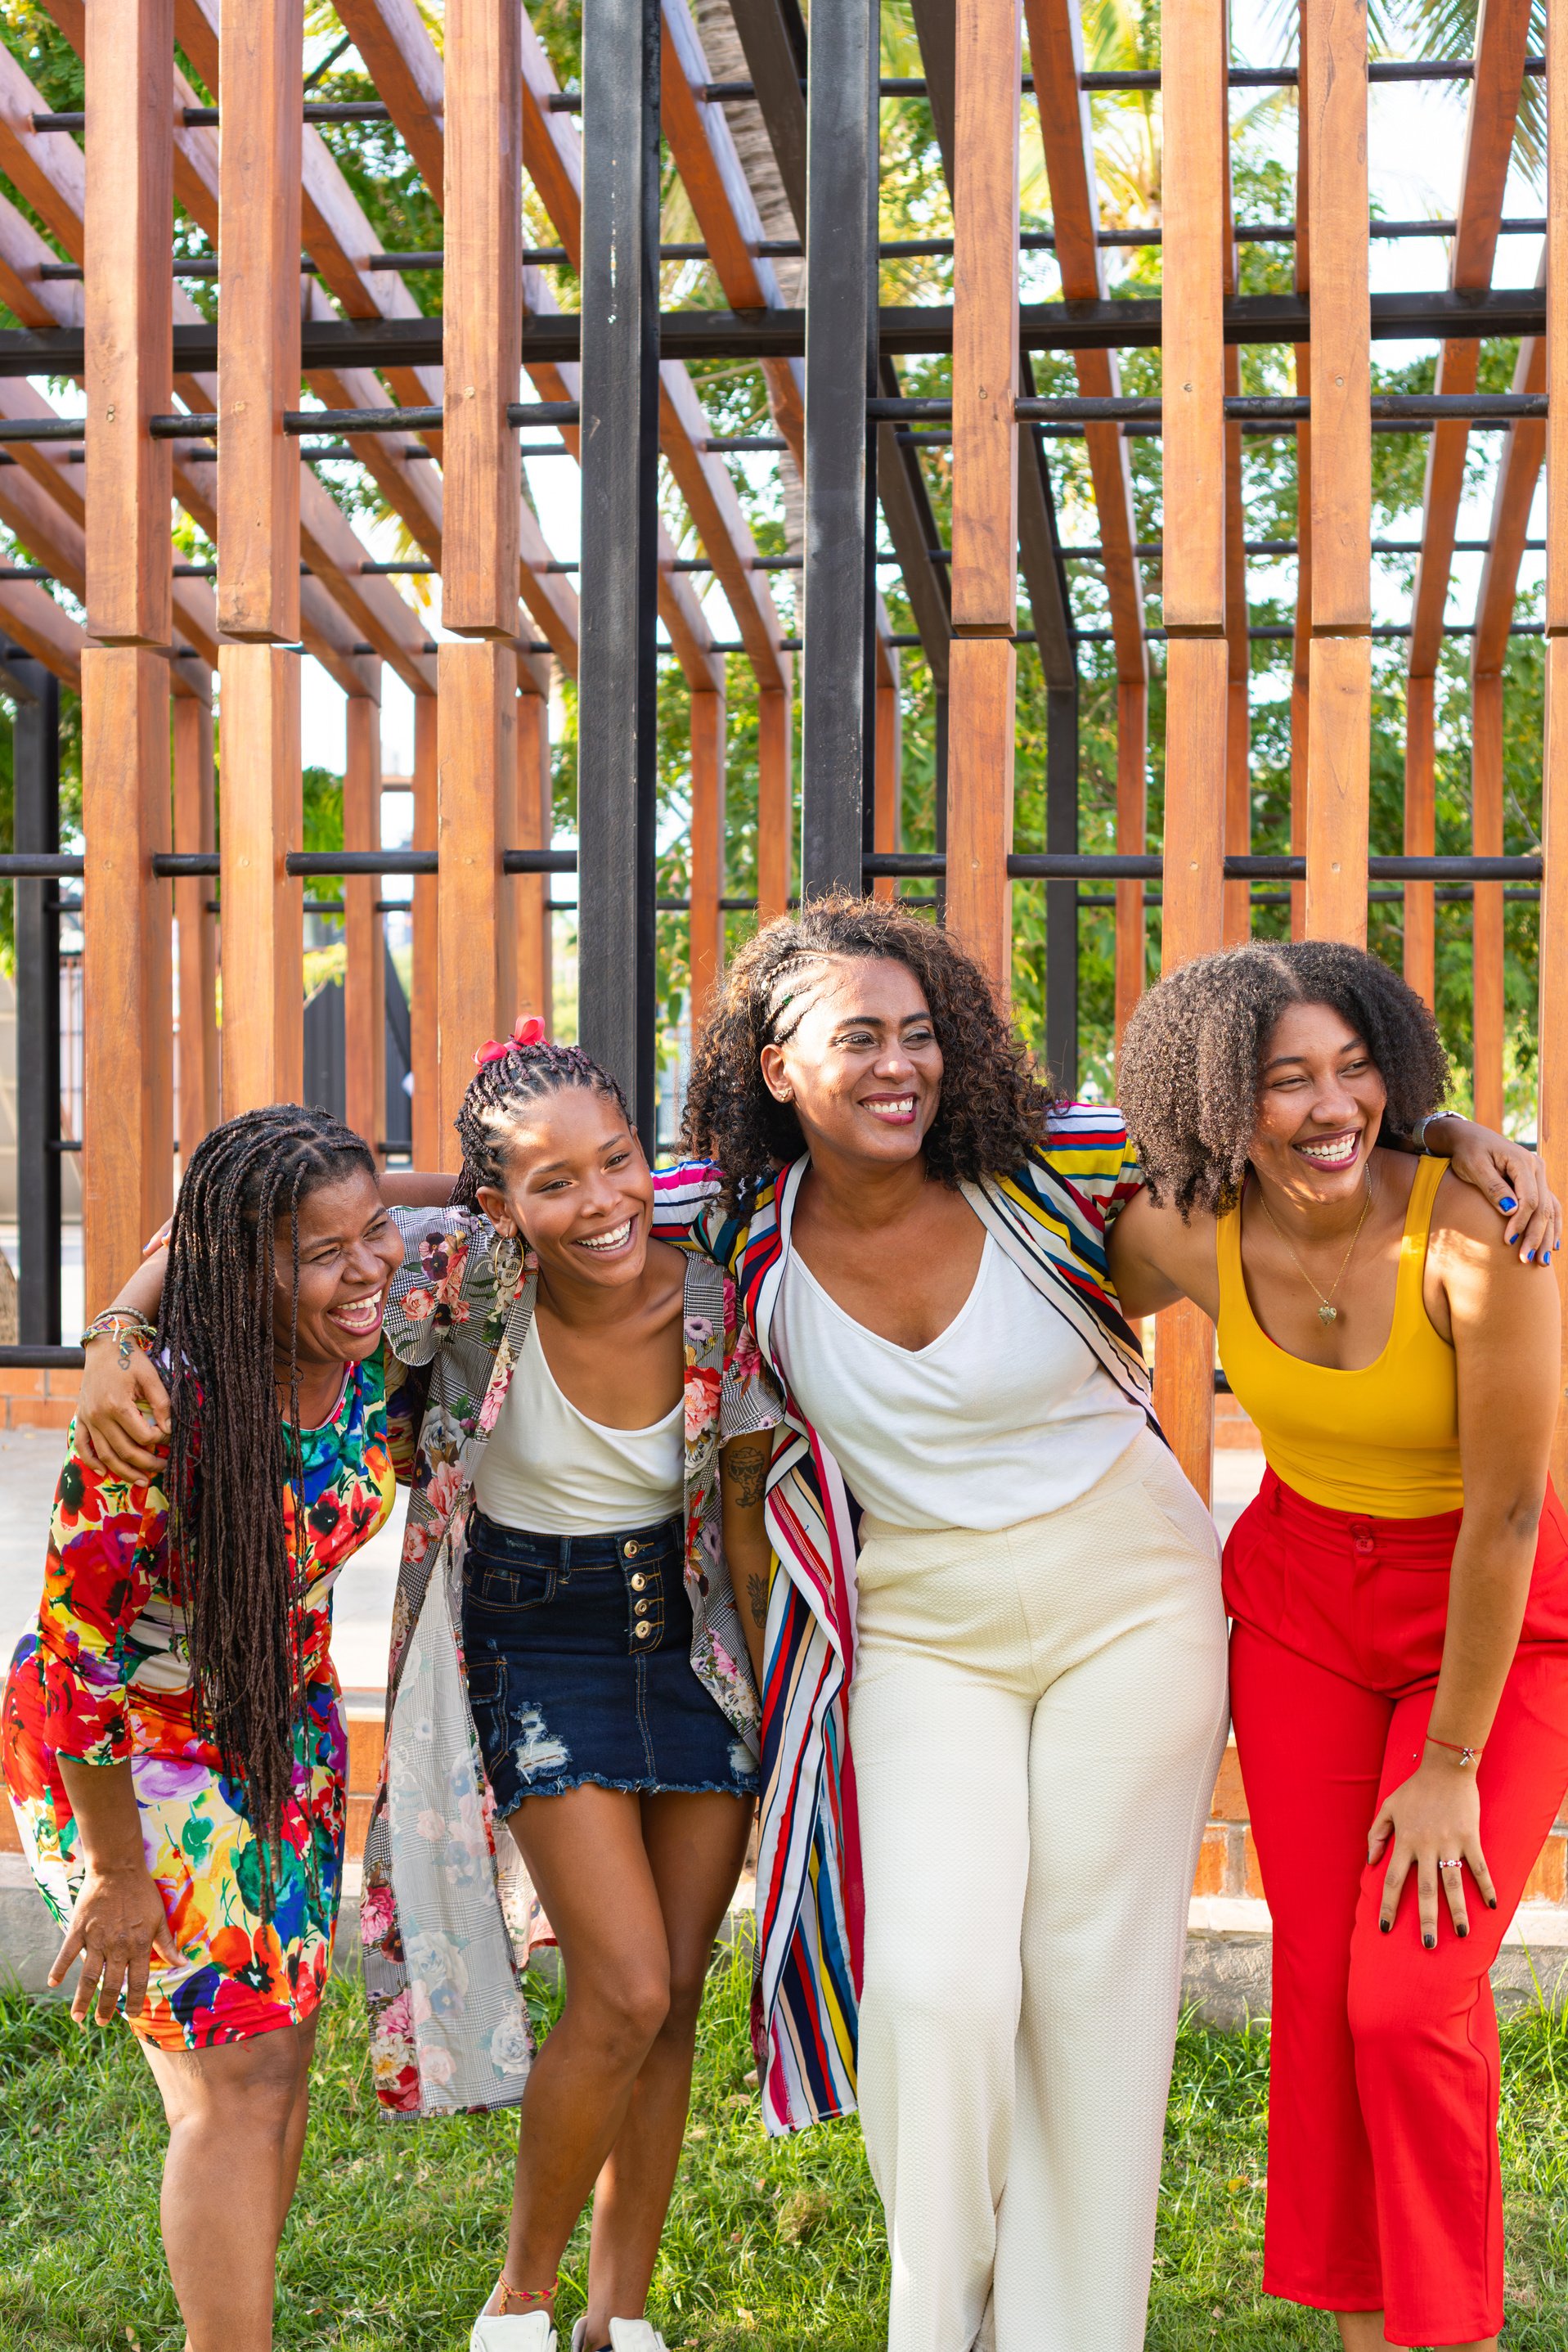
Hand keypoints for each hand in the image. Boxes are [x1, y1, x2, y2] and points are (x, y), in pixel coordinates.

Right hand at [48, 1861, 177, 2024]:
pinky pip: (67, 1953)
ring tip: (78, 2017)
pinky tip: (53, 1983)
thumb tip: (183, 1963)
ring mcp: (96, 1939)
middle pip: (112, 1985)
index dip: (137, 2000)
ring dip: (82, 1999)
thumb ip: (167, 1944)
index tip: (133, 2015)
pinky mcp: (79, 1929)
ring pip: (89, 1976)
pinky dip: (59, 1968)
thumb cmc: (142, 1893)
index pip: (139, 1980)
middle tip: (101, 2023)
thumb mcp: (159, 1918)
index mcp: (139, 1945)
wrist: (118, 1869)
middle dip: (107, 2007)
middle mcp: (118, 1946)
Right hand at [75, 1336, 171, 1482]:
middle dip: (147, 1463)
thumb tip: (169, 1429)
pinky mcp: (80, 1417)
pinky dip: (90, 1461)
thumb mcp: (151, 1377)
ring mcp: (87, 1418)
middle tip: (164, 1467)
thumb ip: (161, 1404)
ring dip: (123, 1471)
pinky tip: (103, 1472)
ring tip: (143, 1481)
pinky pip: (82, 1445)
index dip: (160, 1440)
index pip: (143, 1435)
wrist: (105, 1346)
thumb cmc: (131, 1360)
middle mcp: (99, 1416)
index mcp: (117, 1405)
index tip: (171, 1436)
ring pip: (104, 1454)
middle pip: (124, 1450)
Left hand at [1368, 1757, 1496, 1947]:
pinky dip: (1486, 1886)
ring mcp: (1449, 1843)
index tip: (1385, 1928)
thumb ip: (1376, 1834)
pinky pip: (1479, 1867)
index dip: (1388, 1905)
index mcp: (1404, 1841)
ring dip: (1457, 1910)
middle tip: (1428, 1944)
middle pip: (1424, 1890)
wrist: (1445, 1769)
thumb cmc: (1415, 1789)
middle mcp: (1426, 1846)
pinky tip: (1492, 1905)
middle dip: (1425, 1919)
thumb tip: (1370, 1863)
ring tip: (1460, 1933)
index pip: (1392, 1880)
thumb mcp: (1388, 1807)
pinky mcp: (1470, 1838)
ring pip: (1452, 1884)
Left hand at [1432, 1116, 1560, 1264]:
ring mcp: (1538, 1174)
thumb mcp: (1474, 1166)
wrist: (1467, 1137)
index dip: (1521, 1223)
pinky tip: (1552, 1244)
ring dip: (1546, 1235)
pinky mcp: (1534, 1182)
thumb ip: (1492, 1187)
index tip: (1508, 1242)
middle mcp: (1536, 1166)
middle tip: (1527, 1260)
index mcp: (1522, 1161)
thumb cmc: (1466, 1152)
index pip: (1529, 1200)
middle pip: (1543, 1207)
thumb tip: (1511, 1210)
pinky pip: (1549, 1205)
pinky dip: (1551, 1225)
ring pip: (1549, 1209)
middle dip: (1535, 1236)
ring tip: (1541, 1261)